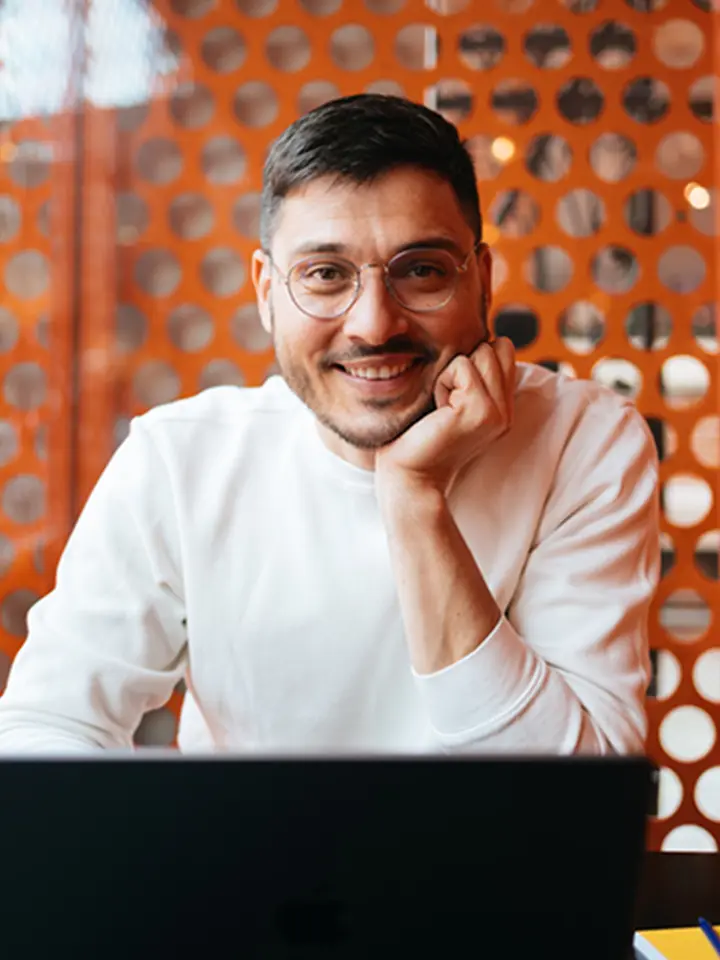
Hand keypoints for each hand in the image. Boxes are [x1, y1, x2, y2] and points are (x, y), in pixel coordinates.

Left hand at [375, 337, 515, 498]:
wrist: (409, 475)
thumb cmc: (418, 436)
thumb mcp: (450, 400)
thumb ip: (470, 375)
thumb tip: (476, 335)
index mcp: (502, 406)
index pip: (504, 350)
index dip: (473, 359)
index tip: (451, 394)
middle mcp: (506, 410)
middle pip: (497, 346)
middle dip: (463, 364)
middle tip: (444, 402)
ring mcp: (498, 412)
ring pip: (482, 352)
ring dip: (451, 373)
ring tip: (441, 406)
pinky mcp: (482, 411)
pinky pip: (462, 366)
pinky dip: (442, 381)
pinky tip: (438, 410)